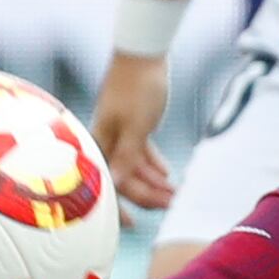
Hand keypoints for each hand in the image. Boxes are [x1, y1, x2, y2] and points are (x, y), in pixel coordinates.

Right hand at [91, 48, 175, 213]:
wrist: (144, 51)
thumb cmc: (137, 87)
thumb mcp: (136, 126)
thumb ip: (126, 157)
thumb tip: (113, 185)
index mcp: (100, 143)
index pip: (107, 184)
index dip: (117, 208)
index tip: (130, 227)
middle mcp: (106, 141)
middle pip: (125, 179)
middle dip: (148, 196)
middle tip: (173, 206)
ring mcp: (119, 133)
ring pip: (135, 167)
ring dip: (155, 182)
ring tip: (177, 193)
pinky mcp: (133, 124)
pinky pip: (141, 152)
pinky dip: (154, 165)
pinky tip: (167, 175)